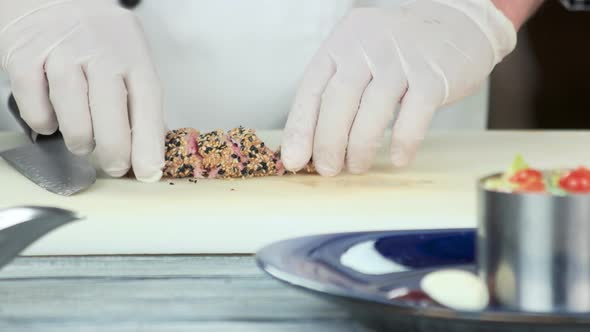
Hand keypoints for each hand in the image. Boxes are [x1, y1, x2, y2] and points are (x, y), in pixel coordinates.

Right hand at [0, 0, 164, 181]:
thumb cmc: (94, 34)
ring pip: (72, 111)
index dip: (150, 143)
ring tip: (83, 144)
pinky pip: (34, 103)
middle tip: (116, 166)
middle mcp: (99, 50)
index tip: (150, 171)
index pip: (147, 102)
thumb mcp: (128, 53)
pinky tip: (52, 121)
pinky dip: (43, 122)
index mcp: (131, 53)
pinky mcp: (24, 55)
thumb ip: (138, 95)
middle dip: (115, 150)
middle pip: (111, 112)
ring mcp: (60, 52)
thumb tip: (151, 145)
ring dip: (80, 139)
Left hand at [282, 0, 516, 175]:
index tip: (293, 159)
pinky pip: (413, 117)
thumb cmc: (401, 48)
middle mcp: (367, 47)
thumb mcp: (361, 53)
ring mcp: (402, 60)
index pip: (312, 89)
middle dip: (328, 143)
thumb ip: (338, 88)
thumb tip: (313, 142)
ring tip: (356, 167)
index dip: (300, 129)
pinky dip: (402, 143)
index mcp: (342, 43)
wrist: (459, 20)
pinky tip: (397, 159)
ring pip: (372, 112)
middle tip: (327, 169)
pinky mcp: (434, 76)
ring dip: (360, 148)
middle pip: (338, 101)